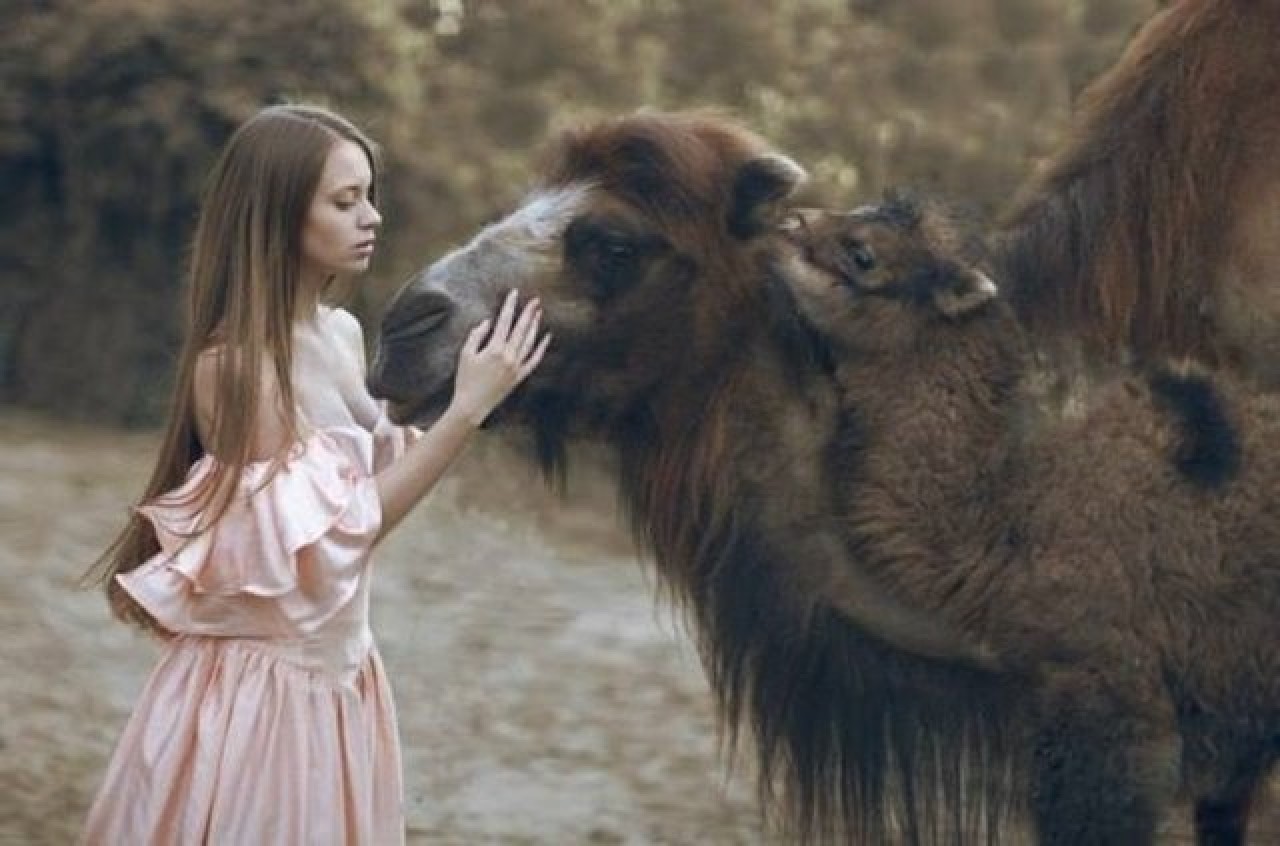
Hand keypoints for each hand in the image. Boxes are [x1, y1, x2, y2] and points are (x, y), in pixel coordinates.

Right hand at [447, 290, 550, 425]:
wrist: (472, 406)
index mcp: (495, 349)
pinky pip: (534, 360)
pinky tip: (546, 338)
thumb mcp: (465, 354)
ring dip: (535, 326)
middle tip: (536, 300)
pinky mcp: (520, 376)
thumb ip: (476, 335)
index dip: (509, 306)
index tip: (514, 293)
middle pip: (521, 329)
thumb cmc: (465, 379)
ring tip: (538, 313)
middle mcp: (509, 356)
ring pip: (530, 342)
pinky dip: (541, 348)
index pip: (504, 321)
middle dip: (529, 313)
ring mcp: (517, 367)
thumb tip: (488, 322)